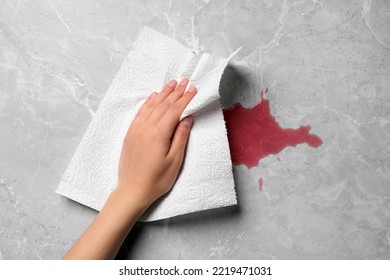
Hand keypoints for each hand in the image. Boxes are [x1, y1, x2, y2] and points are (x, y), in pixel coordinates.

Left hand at [116, 78, 195, 207]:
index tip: (193, 89)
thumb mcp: (174, 160)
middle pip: (163, 105)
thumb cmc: (157, 179)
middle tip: (185, 80)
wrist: (132, 190)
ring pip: (151, 106)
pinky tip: (153, 97)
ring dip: (162, 94)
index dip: (185, 98)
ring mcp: (136, 130)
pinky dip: (148, 103)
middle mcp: (146, 127)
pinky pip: (140, 113)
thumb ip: (181, 137)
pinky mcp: (130, 134)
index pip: (175, 110)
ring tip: (171, 84)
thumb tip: (187, 118)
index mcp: (159, 133)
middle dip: (175, 92)